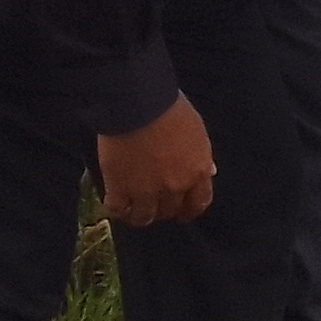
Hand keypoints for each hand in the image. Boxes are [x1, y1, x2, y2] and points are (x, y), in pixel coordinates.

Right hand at [95, 95, 214, 226]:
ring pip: (143, 217)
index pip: (199, 202)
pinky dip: (115, 209)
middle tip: (153, 203)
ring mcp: (147, 191)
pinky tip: (112, 203)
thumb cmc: (169, 108)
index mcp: (197, 171)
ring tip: (131, 208)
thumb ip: (202, 155)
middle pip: (169, 211)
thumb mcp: (197, 130)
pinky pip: (117, 210)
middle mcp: (175, 187)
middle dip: (162, 209)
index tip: (183, 211)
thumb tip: (208, 171)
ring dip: (138, 214)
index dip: (189, 209)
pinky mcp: (120, 189)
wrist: (138, 103)